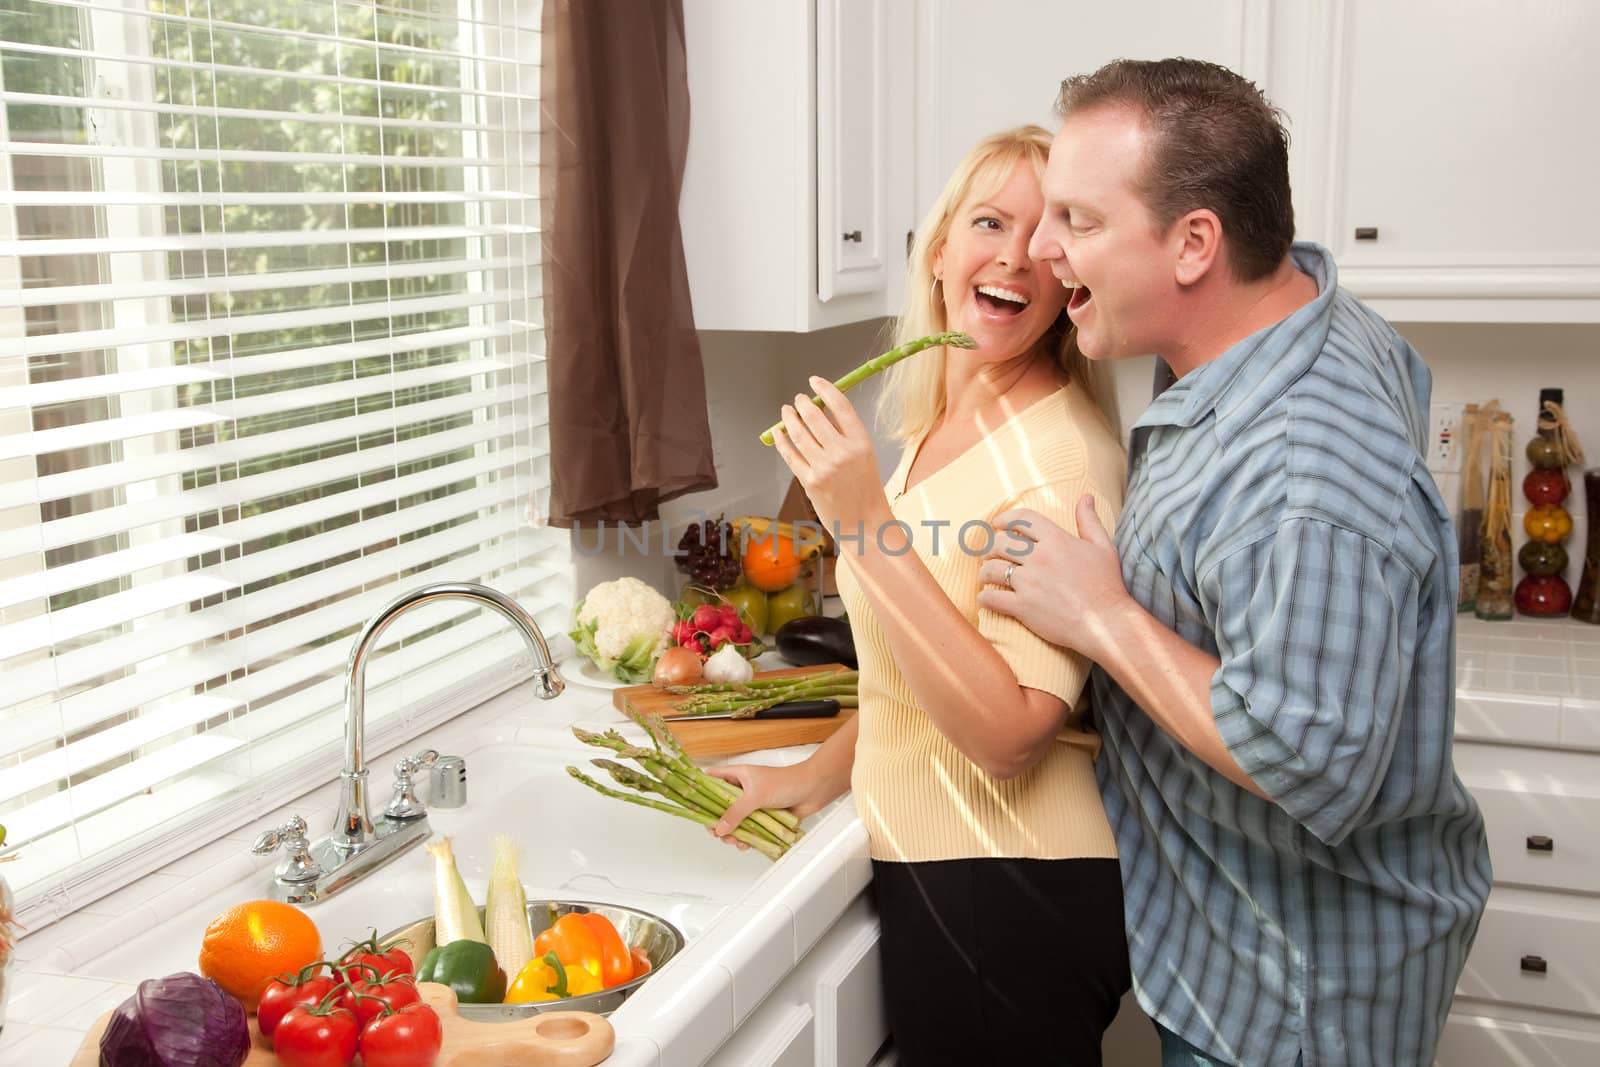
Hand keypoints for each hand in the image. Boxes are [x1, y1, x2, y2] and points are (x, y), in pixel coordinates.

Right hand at [705, 761, 821, 848]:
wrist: (814, 790)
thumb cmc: (787, 782)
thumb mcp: (756, 796)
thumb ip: (736, 813)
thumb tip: (720, 827)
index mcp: (738, 775)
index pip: (713, 779)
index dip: (701, 790)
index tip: (694, 805)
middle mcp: (744, 789)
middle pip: (720, 806)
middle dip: (718, 821)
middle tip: (717, 832)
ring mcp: (754, 804)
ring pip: (735, 821)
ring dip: (732, 833)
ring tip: (735, 840)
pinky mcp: (764, 817)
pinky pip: (749, 830)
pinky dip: (747, 838)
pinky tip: (747, 843)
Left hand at [771, 376, 886, 529]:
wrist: (864, 522)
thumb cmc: (865, 488)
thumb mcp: (865, 455)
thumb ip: (846, 434)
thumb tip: (822, 410)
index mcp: (861, 442)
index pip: (840, 406)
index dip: (825, 389)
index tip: (815, 381)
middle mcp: (842, 453)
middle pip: (815, 417)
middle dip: (803, 404)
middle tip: (799, 399)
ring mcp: (824, 467)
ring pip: (799, 433)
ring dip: (789, 418)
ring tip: (787, 411)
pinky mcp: (810, 481)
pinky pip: (790, 455)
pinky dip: (781, 441)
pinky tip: (778, 433)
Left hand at [976, 495, 1133, 661]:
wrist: (1107, 622)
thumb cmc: (1106, 584)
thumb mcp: (1102, 547)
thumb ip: (1089, 520)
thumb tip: (1085, 497)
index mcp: (1056, 540)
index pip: (1022, 519)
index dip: (1005, 519)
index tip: (997, 524)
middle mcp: (1039, 558)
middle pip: (1000, 543)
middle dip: (991, 547)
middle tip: (990, 553)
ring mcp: (1029, 583)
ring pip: (991, 569)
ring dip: (985, 572)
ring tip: (987, 576)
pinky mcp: (1023, 607)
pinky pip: (992, 599)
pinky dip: (984, 598)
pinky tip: (987, 599)